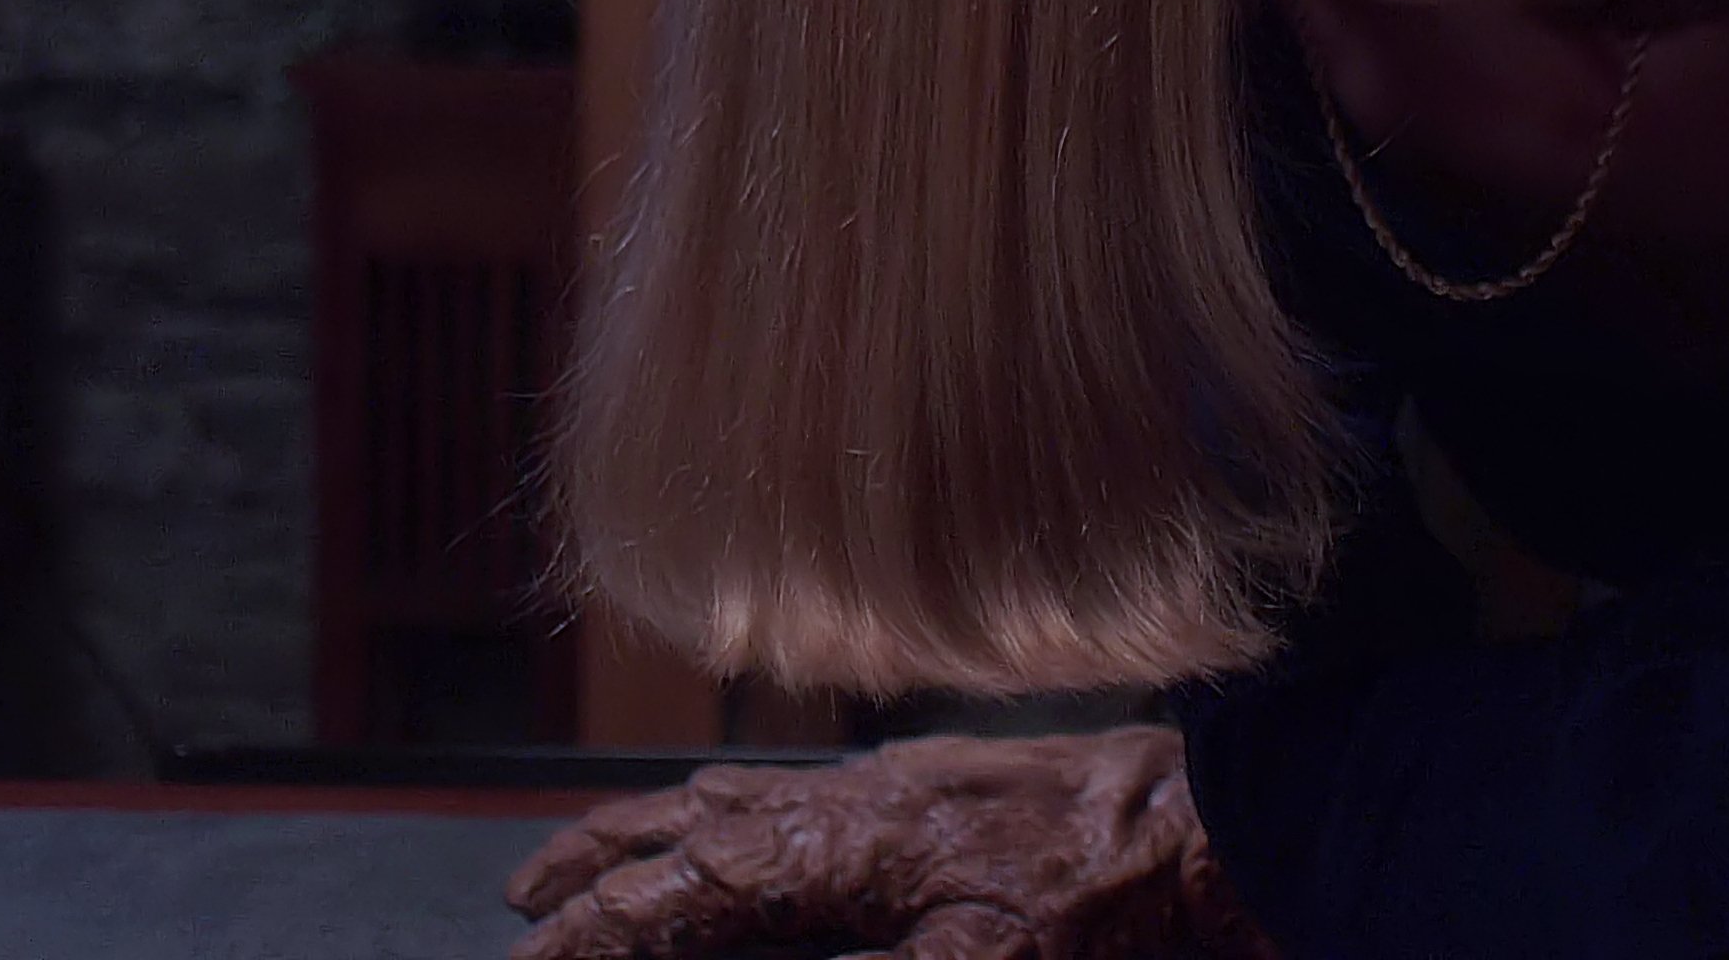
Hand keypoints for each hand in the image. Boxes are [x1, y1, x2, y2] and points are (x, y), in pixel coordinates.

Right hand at [505, 728, 1275, 959]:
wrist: (1207, 825)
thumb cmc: (1102, 910)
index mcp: (845, 852)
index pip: (684, 891)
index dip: (599, 930)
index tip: (527, 957)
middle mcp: (852, 804)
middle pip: (692, 828)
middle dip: (599, 867)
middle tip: (522, 900)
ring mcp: (892, 786)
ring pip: (740, 801)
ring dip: (654, 830)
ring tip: (587, 857)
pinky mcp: (934, 785)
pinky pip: (801, 791)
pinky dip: (736, 807)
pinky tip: (728, 816)